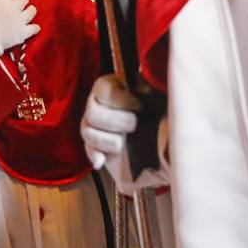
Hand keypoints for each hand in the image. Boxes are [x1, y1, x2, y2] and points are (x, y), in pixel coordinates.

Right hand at [0, 0, 39, 54]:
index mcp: (5, 0)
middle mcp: (15, 8)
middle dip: (21, 2)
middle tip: (17, 6)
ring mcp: (20, 20)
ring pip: (31, 11)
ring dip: (30, 11)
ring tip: (26, 14)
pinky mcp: (23, 33)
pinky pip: (33, 28)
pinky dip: (34, 27)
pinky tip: (34, 27)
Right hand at [81, 75, 169, 194]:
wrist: (159, 131)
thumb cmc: (156, 106)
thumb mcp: (154, 92)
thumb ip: (148, 86)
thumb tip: (144, 87)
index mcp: (108, 87)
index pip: (104, 91)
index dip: (121, 100)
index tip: (139, 106)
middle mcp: (95, 105)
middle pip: (93, 114)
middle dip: (117, 122)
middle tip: (134, 125)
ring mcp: (92, 126)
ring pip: (88, 132)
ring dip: (109, 140)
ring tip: (123, 143)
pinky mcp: (95, 147)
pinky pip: (88, 150)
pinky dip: (95, 156)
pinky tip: (102, 161)